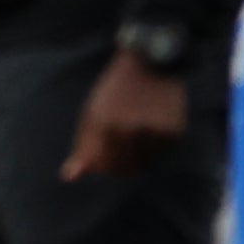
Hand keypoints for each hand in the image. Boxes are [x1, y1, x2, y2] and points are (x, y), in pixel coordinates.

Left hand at [61, 49, 188, 179]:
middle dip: (122, 163)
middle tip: (124, 143)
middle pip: (126, 168)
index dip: (104, 166)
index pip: (103, 166)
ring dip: (140, 153)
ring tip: (138, 128)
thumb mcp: (92, 115)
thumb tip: (69, 177)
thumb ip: (82, 148)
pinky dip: (155, 145)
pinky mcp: (174, 132)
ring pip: (145, 162)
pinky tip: (153, 124)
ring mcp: (153, 131)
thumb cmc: (115, 93)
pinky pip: (161, 152)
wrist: (150, 65)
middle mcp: (130, 130)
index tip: (105, 157)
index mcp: (104, 125)